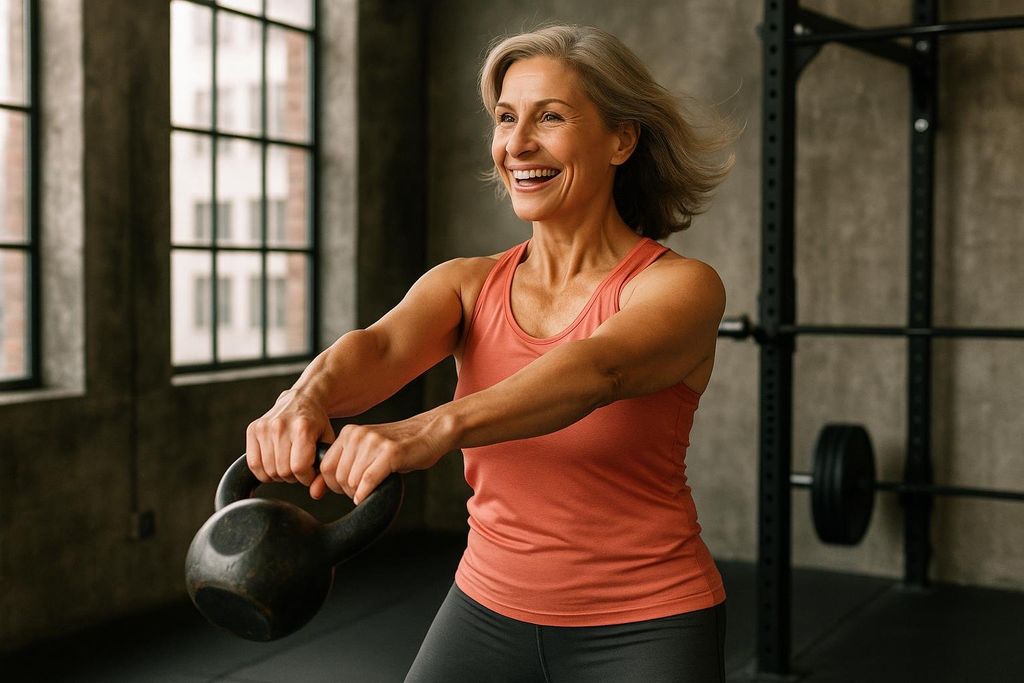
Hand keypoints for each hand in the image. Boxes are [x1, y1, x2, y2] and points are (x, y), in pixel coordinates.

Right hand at [246, 389, 334, 486]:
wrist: (302, 399)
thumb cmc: (316, 423)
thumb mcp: (328, 443)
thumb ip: (324, 471)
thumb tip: (315, 494)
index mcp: (302, 428)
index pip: (299, 468)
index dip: (306, 477)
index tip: (310, 472)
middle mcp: (281, 426)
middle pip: (283, 471)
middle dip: (293, 476)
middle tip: (299, 466)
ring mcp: (264, 427)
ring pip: (268, 470)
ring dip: (279, 474)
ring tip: (288, 462)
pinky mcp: (253, 429)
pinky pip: (253, 464)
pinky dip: (264, 472)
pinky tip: (274, 464)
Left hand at [310, 411, 454, 503]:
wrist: (431, 433)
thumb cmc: (400, 447)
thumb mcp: (368, 451)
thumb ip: (345, 464)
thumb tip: (317, 491)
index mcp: (349, 433)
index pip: (325, 467)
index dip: (333, 485)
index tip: (346, 489)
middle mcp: (358, 435)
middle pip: (337, 477)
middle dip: (347, 491)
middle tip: (361, 492)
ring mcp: (374, 442)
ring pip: (352, 481)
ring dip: (359, 493)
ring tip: (371, 490)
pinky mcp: (390, 453)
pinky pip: (368, 480)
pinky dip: (366, 493)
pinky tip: (369, 496)